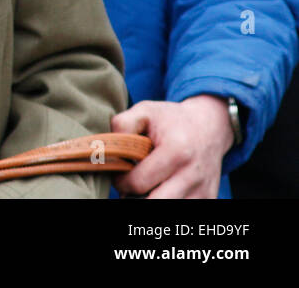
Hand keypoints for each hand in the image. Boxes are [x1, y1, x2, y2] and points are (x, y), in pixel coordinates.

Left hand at [112, 95, 234, 197]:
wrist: (209, 126)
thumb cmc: (171, 120)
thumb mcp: (144, 110)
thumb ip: (122, 126)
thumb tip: (111, 150)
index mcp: (176, 151)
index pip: (138, 183)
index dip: (121, 181)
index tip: (120, 174)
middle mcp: (193, 175)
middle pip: (154, 202)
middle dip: (135, 196)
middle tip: (130, 185)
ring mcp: (203, 190)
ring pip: (168, 208)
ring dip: (151, 200)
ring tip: (147, 185)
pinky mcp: (209, 198)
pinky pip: (182, 210)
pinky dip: (167, 201)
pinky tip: (162, 188)